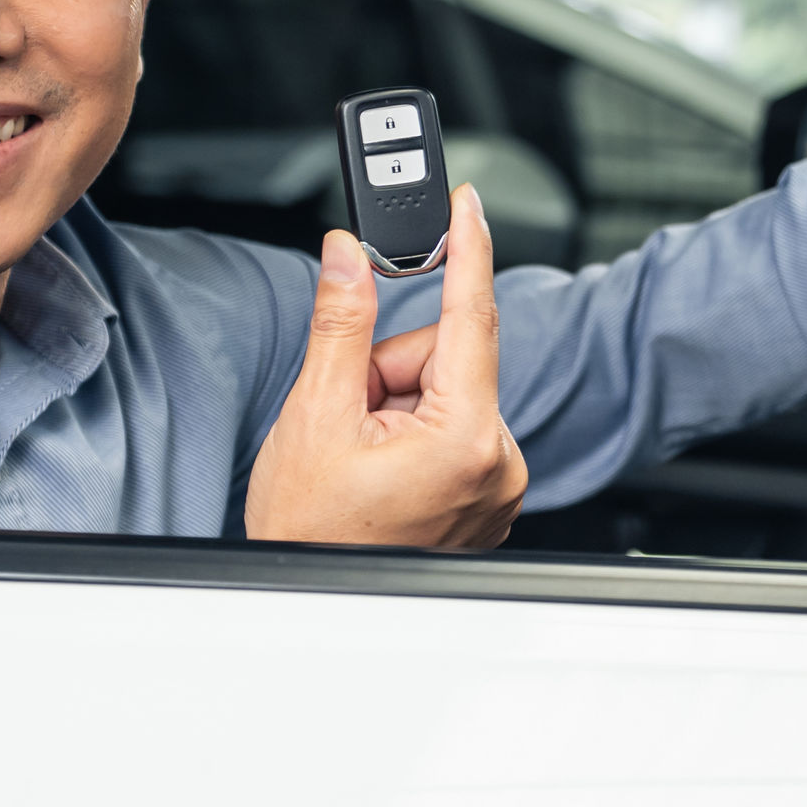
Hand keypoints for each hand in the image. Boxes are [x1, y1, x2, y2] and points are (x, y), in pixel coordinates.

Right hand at [243, 185, 526, 548]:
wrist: (308, 603)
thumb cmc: (310, 532)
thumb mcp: (315, 414)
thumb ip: (341, 323)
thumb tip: (349, 255)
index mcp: (465, 439)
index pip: (473, 316)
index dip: (469, 248)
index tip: (468, 203)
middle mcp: (498, 462)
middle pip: (444, 357)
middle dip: (389, 372)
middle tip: (347, 417)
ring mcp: (496, 485)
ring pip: (444, 391)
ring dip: (395, 405)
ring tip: (359, 455)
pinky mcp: (486, 496)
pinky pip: (452, 427)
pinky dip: (411, 432)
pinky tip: (380, 468)